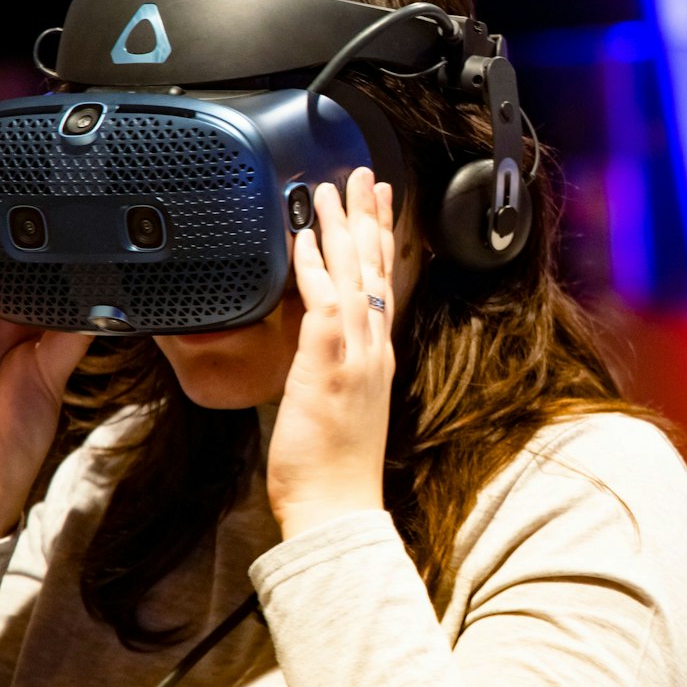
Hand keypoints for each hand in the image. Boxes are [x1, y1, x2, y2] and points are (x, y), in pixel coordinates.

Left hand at [267, 168, 397, 539]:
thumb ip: (330, 370)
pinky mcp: (327, 368)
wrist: (340, 509)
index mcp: (376, 358)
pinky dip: (314, 270)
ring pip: (353, 278)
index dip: (382, 242)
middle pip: (375, 271)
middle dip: (369, 219)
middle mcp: (372, 350)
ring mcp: (354, 357)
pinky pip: (322, 306)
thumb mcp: (338, 409)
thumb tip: (315, 346)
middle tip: (365, 177)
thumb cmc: (334, 470)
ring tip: (332, 190)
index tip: (379, 206)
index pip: (383, 286)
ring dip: (342, 230)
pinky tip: (304, 240)